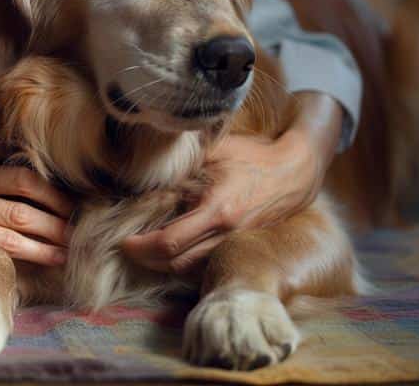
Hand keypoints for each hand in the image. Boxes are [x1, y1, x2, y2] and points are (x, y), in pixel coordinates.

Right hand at [0, 163, 74, 289]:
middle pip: (22, 210)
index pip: (23, 178)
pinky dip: (24, 263)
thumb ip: (1, 187)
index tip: (74, 209)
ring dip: (47, 248)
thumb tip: (59, 195)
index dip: (53, 195)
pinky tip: (42, 266)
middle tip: (79, 236)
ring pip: (13, 238)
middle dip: (56, 225)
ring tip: (68, 253)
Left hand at [120, 91, 342, 274]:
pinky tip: (170, 249)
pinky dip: (183, 261)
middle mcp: (226, 234)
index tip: (123, 240)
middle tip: (127, 247)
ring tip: (143, 249)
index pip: (170, 242)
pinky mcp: (238, 246)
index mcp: (217, 209)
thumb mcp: (215, 150)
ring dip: (163, 264)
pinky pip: (204, 264)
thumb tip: (144, 170)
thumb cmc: (252, 156)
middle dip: (146, 259)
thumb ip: (181, 162)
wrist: (294, 172)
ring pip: (190, 268)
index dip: (141, 246)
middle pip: (176, 263)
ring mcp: (234, 243)